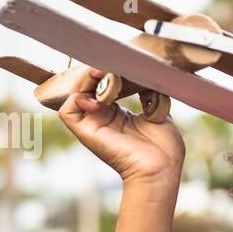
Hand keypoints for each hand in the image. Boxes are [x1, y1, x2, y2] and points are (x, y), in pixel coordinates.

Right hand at [56, 66, 184, 185]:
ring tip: (103, 74)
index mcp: (117, 114)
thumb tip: (142, 76)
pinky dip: (78, 98)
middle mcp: (102, 117)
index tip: (121, 61)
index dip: (107, 71)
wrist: (161, 170)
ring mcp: (93, 124)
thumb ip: (148, 94)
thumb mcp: (158, 112)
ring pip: (75, 92)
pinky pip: (68, 110)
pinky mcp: (86, 132)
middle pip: (86, 85)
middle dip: (95, 70)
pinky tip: (98, 99)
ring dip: (87, 79)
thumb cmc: (164, 150)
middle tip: (110, 63)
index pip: (102, 85)